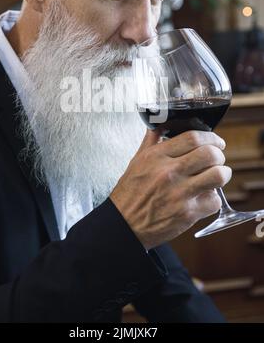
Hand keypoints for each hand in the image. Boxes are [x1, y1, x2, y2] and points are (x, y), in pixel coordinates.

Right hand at [110, 130, 231, 249]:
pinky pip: (214, 200)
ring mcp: (179, 193)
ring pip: (218, 176)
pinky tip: (203, 197)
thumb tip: (162, 123)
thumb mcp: (136, 160)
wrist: (124, 224)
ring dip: (222, 174)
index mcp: (156, 156)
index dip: (211, 137)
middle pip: (210, 154)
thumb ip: (151, 140)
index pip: (193, 138)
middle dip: (219, 154)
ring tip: (216, 176)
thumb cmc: (130, 192)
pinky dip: (213, 198)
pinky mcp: (187, 213)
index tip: (216, 142)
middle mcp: (168, 173)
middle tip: (217, 159)